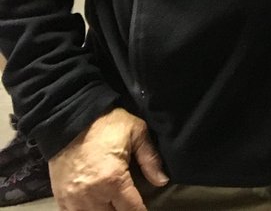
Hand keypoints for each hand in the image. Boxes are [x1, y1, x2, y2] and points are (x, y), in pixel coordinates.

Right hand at [48, 108, 167, 209]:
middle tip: (130, 204)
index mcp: (113, 180)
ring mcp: (73, 199)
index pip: (132, 209)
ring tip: (114, 203)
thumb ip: (151, 159)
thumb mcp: (136, 132)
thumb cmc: (106, 123)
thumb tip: (162, 181)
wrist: (70, 117)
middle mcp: (91, 195)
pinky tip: (96, 206)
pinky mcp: (60, 197)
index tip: (145, 209)